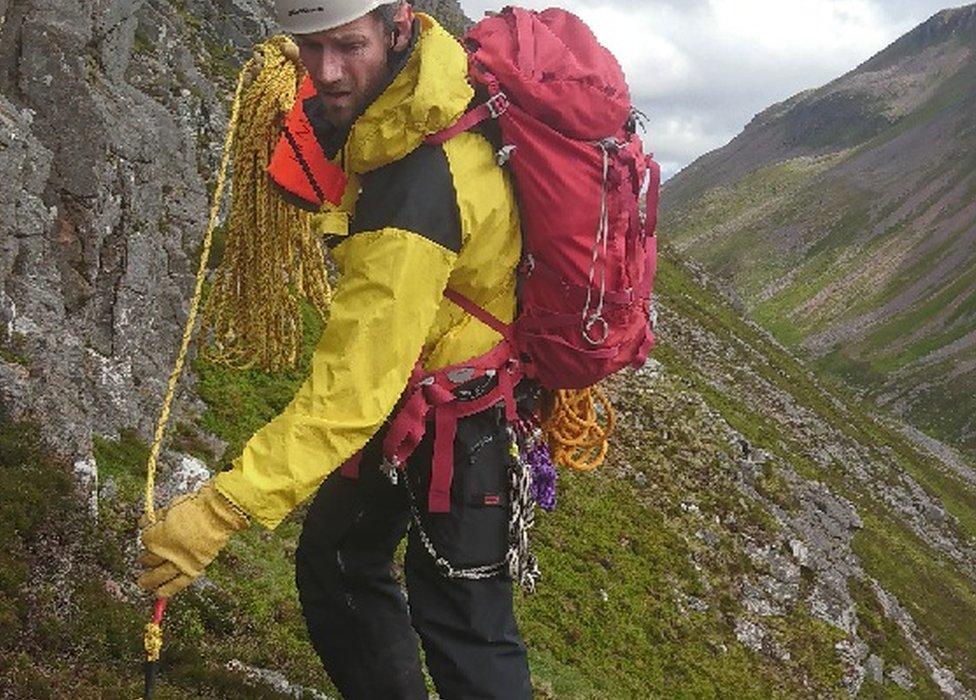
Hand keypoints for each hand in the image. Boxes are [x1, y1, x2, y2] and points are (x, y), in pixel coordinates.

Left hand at [137, 481, 248, 597]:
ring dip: (151, 580)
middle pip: (149, 560)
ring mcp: (179, 561)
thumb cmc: (196, 507)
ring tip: (145, 584)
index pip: (145, 540)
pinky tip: (160, 594)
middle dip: (145, 560)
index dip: (146, 537)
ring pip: (160, 575)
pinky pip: (179, 583)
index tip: (148, 535)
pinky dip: (169, 589)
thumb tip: (146, 522)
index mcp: (157, 535)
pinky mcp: (193, 568)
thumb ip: (157, 517)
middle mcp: (165, 552)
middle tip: (142, 562)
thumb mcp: (172, 506)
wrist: (217, 515)